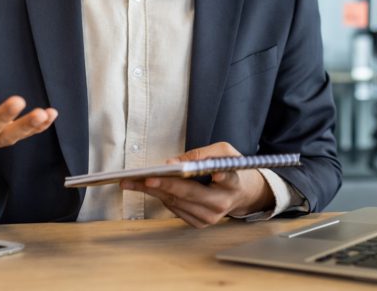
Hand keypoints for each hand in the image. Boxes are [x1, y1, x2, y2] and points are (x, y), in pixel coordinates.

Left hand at [120, 142, 274, 227]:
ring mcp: (211, 217)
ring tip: (134, 181)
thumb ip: (202, 154)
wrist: (242, 193)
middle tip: (144, 178)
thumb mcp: (224, 152)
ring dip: (154, 191)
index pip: (226, 179)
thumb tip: (173, 163)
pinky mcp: (200, 223)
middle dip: (164, 184)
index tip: (198, 171)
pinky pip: (175, 209)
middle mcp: (223, 203)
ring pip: (178, 203)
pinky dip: (161, 197)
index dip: (216, 175)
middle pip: (190, 193)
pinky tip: (148, 188)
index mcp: (234, 182)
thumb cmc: (230, 168)